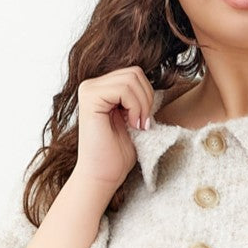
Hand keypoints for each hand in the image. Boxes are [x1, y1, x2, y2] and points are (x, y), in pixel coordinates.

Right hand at [74, 65, 153, 191]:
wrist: (103, 175)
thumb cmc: (118, 153)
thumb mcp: (134, 118)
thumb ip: (139, 97)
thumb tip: (158, 79)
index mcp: (102, 88)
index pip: (135, 74)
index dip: (147, 95)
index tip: (144, 121)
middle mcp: (92, 85)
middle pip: (135, 72)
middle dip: (147, 98)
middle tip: (143, 124)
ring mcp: (88, 89)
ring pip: (131, 78)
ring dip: (142, 104)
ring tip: (137, 125)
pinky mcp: (89, 97)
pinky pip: (123, 89)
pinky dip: (134, 107)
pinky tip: (131, 124)